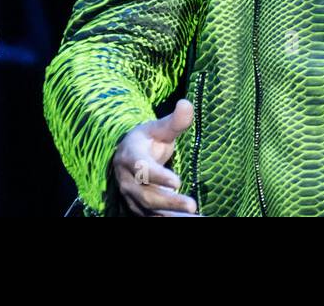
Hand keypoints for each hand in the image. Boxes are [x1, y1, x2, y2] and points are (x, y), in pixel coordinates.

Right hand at [110, 98, 202, 215]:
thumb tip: (187, 104)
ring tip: (195, 217)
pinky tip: (192, 220)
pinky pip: (155, 218)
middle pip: (148, 195)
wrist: (128, 157)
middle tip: (192, 206)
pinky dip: (172, 220)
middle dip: (170, 202)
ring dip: (172, 216)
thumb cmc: (147, 140)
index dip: (158, 176)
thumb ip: (174, 121)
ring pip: (151, 211)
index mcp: (130, 157)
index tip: (177, 182)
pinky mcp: (140, 209)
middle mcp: (128, 181)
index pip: (142, 169)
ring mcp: (132, 198)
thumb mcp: (158, 128)